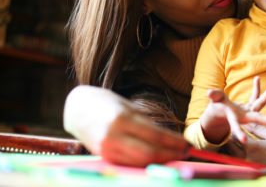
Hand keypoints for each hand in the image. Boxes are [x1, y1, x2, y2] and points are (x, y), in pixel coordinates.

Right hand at [63, 85, 188, 165]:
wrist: (76, 108)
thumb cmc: (106, 103)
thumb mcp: (128, 106)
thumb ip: (146, 123)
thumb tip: (170, 138)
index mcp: (122, 119)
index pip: (155, 136)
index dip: (174, 142)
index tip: (188, 144)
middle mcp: (113, 136)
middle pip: (150, 153)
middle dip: (171, 155)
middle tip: (187, 153)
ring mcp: (106, 149)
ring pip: (140, 162)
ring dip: (161, 162)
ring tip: (176, 157)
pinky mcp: (103, 157)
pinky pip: (130, 163)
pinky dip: (146, 163)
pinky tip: (158, 160)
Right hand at [200, 76, 265, 143]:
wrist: (220, 111)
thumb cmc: (217, 107)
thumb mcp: (215, 101)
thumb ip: (214, 96)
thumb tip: (209, 92)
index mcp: (235, 118)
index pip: (236, 125)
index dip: (239, 132)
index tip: (244, 141)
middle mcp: (245, 116)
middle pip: (260, 118)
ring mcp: (250, 111)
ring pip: (261, 101)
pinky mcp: (251, 106)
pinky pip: (255, 95)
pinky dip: (256, 87)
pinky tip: (257, 78)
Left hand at [224, 123, 265, 173]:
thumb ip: (258, 128)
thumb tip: (247, 122)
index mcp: (253, 147)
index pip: (235, 137)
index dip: (233, 131)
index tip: (234, 126)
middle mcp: (249, 158)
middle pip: (230, 148)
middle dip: (230, 141)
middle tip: (232, 134)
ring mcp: (250, 166)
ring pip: (233, 157)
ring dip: (232, 150)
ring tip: (235, 144)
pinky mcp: (253, 171)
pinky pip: (239, 163)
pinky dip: (237, 157)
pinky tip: (241, 153)